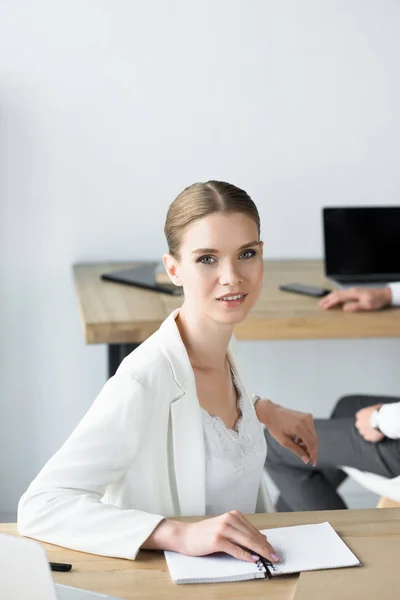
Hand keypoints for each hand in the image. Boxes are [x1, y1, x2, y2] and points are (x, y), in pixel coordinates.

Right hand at [144, 511, 280, 562]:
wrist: (185, 535)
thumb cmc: (205, 534)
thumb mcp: (225, 528)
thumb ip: (241, 531)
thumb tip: (261, 538)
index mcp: (232, 515)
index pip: (253, 530)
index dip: (265, 542)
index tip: (274, 550)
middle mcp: (229, 519)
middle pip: (252, 536)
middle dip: (266, 548)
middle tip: (276, 557)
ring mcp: (223, 529)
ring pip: (247, 542)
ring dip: (260, 552)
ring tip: (269, 559)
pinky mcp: (217, 540)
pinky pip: (235, 549)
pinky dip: (245, 555)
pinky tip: (253, 559)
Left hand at [256, 400, 317, 465]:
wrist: (271, 412)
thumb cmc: (275, 426)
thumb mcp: (284, 441)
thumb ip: (297, 450)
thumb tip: (306, 460)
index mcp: (298, 427)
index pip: (311, 443)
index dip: (313, 454)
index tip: (313, 463)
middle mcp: (305, 420)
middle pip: (314, 439)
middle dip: (312, 450)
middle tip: (308, 458)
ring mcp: (307, 417)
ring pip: (313, 435)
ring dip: (309, 443)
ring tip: (298, 446)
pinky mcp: (307, 416)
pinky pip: (311, 430)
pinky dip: (307, 437)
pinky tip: (298, 439)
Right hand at [319, 287, 391, 311]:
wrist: (385, 294)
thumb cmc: (377, 300)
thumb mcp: (367, 305)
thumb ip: (355, 306)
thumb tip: (344, 308)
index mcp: (353, 293)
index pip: (338, 297)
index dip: (330, 302)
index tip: (323, 307)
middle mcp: (351, 291)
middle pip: (336, 294)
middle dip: (327, 299)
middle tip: (320, 304)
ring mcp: (353, 291)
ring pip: (338, 293)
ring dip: (330, 297)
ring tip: (324, 302)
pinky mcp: (355, 293)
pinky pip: (342, 294)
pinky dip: (335, 297)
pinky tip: (335, 299)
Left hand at [355, 404, 384, 442]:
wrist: (383, 421)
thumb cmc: (380, 412)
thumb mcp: (376, 407)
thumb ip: (374, 409)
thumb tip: (378, 408)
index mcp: (359, 415)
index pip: (360, 417)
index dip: (366, 419)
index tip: (371, 420)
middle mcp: (359, 423)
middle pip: (360, 425)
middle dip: (365, 426)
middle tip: (373, 426)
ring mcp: (363, 431)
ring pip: (364, 433)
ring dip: (368, 432)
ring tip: (376, 431)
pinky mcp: (368, 438)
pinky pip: (369, 438)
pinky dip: (372, 437)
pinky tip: (377, 435)